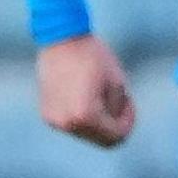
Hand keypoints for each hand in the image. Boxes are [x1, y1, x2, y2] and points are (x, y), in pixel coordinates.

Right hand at [35, 33, 135, 147]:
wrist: (61, 38)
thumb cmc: (93, 56)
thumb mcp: (118, 83)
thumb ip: (119, 111)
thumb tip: (116, 129)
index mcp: (85, 116)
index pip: (116, 136)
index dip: (129, 122)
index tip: (129, 101)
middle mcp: (67, 123)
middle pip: (101, 140)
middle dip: (114, 124)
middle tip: (120, 100)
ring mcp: (54, 121)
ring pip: (87, 134)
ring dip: (99, 120)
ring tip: (101, 93)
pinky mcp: (47, 114)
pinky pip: (73, 124)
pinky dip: (83, 116)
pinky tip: (84, 93)